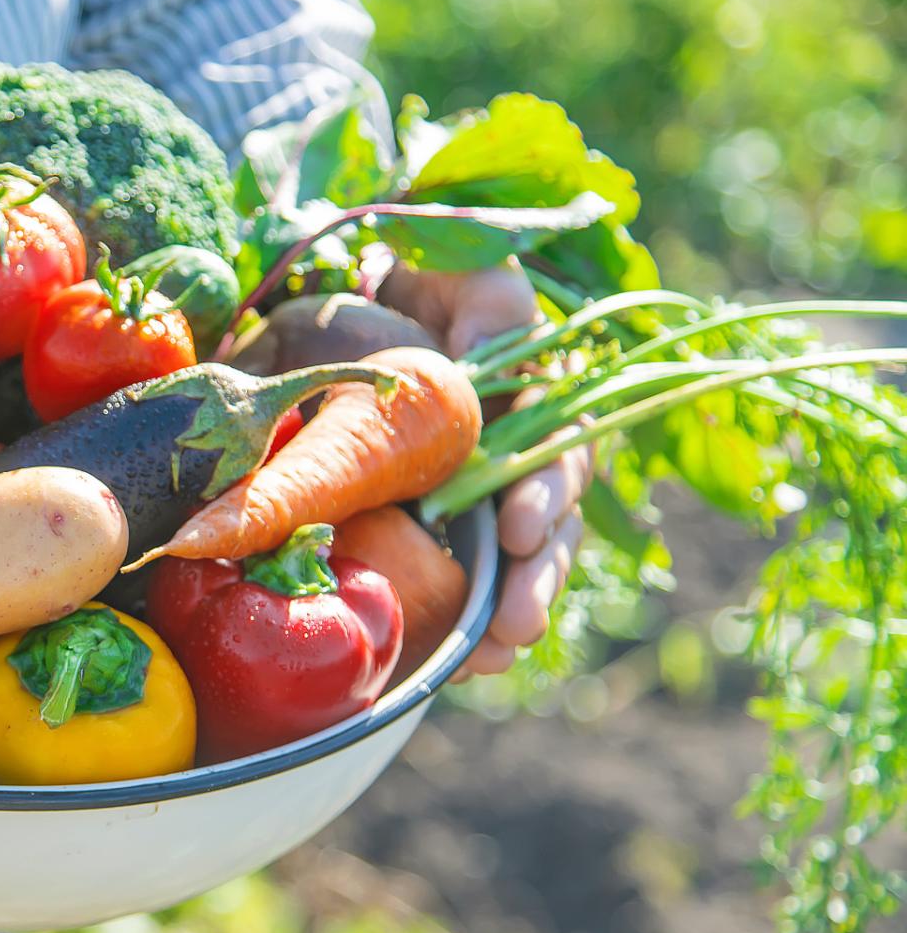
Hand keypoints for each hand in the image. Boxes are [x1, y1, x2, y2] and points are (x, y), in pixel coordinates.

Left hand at [380, 261, 587, 676]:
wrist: (374, 293)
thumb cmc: (433, 273)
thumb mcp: (468, 269)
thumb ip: (489, 307)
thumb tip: (483, 361)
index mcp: (542, 402)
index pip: (560, 457)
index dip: (544, 496)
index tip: (520, 527)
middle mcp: (525, 457)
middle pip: (548, 529)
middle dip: (535, 579)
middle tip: (517, 621)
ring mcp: (489, 497)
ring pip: (517, 567)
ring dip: (507, 615)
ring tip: (491, 656)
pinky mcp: (448, 527)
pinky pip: (466, 581)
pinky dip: (465, 624)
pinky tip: (457, 663)